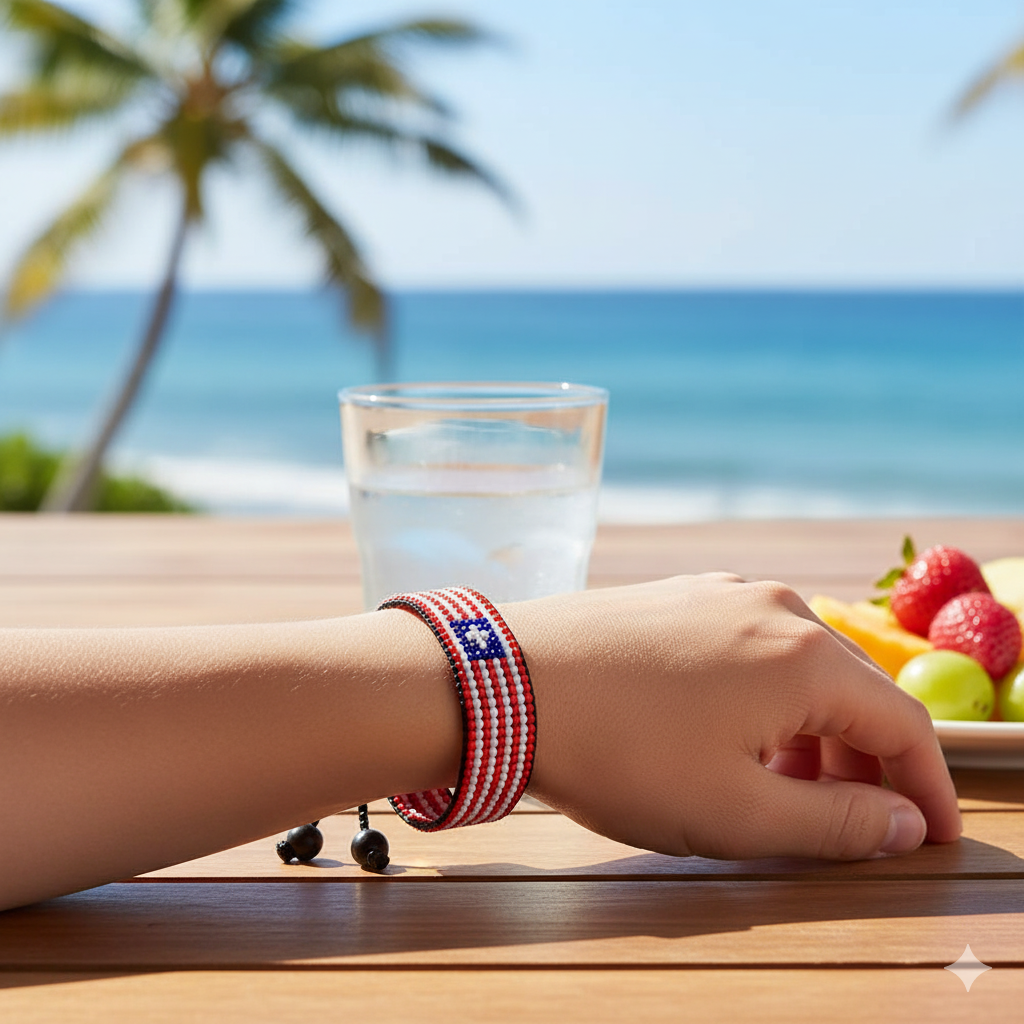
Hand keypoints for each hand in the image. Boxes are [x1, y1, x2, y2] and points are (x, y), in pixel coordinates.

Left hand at [502, 575, 961, 860]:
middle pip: (855, 691)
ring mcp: (722, 593)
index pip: (903, 726)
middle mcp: (776, 608)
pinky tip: (733, 738)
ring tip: (786, 791)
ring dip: (811, 734)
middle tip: (856, 825)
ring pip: (800, 670)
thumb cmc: (619, 752)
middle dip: (867, 764)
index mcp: (805, 656)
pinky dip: (765, 702)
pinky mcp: (679, 597)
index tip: (931, 837)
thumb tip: (901, 822)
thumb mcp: (737, 813)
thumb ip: (835, 824)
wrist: (504, 684)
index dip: (928, 788)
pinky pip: (751, 651)